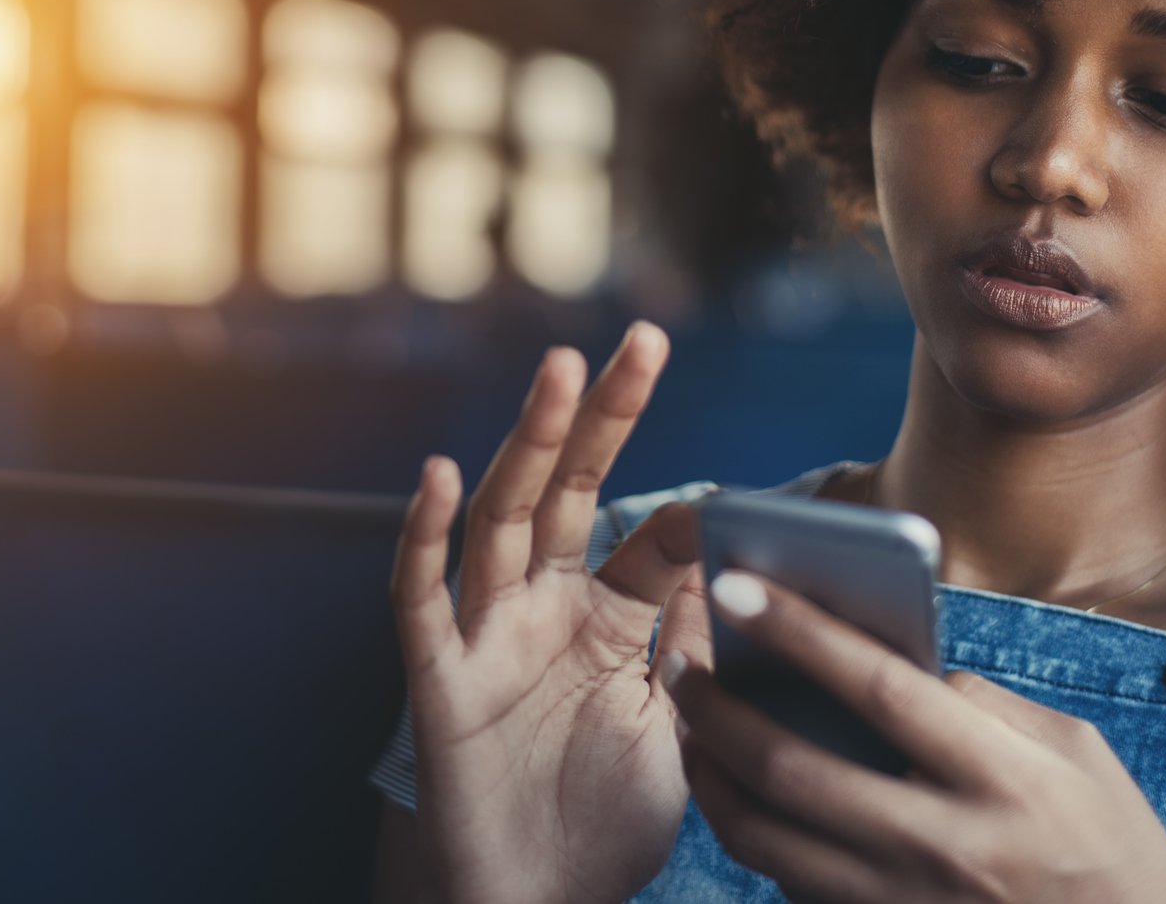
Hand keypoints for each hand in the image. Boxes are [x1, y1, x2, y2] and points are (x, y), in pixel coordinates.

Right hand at [390, 322, 708, 903]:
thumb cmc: (606, 824)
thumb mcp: (679, 729)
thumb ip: (698, 649)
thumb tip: (743, 573)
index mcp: (603, 618)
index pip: (646, 537)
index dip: (688, 512)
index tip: (738, 497)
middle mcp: (541, 609)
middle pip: (568, 492)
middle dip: (603, 417)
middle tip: (644, 340)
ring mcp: (486, 637)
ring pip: (502, 519)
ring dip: (530, 443)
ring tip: (563, 372)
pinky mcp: (439, 681)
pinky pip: (422, 599)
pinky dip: (425, 537)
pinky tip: (443, 475)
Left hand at [662, 572, 1165, 903]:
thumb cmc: (1114, 851)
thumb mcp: (1077, 758)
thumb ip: (985, 707)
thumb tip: (901, 669)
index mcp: (1003, 781)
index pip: (882, 690)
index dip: (802, 632)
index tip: (736, 583)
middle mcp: (945, 849)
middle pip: (797, 771)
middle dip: (720, 709)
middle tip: (677, 657)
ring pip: (770, 841)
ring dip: (712, 775)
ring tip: (688, 723)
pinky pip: (791, 886)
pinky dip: (753, 836)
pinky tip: (736, 791)